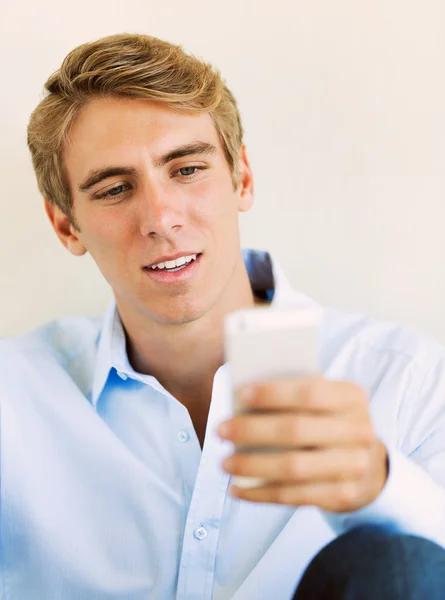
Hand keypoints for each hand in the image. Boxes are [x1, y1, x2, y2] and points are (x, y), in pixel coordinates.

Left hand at [217, 378, 387, 511]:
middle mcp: (358, 430)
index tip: (241, 394)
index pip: (310, 392)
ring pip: (294, 468)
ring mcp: (353, 465)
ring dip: (253, 466)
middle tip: (221, 430)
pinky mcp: (342, 494)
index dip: (274, 393)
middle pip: (297, 430)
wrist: (364, 459)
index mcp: (351, 396)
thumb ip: (291, 394)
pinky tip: (237, 489)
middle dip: (253, 430)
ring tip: (224, 463)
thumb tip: (241, 399)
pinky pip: (295, 496)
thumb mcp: (320, 398)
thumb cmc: (326, 418)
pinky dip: (261, 494)